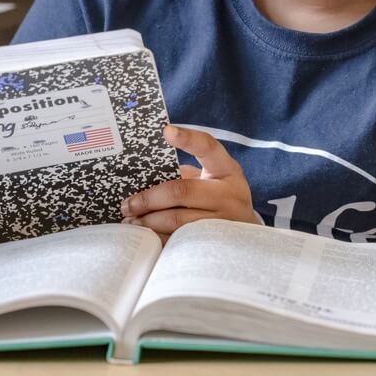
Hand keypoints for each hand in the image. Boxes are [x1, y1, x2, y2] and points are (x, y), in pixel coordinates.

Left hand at [120, 125, 261, 237]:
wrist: (246, 238)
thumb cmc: (220, 200)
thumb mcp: (213, 181)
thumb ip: (186, 176)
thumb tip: (144, 179)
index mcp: (227, 170)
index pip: (208, 148)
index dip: (188, 139)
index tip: (167, 131)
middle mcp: (229, 194)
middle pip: (182, 191)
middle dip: (149, 199)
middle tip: (128, 204)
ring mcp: (223, 221)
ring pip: (177, 221)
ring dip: (149, 221)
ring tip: (131, 222)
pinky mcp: (214, 243)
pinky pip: (179, 241)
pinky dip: (158, 237)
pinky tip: (146, 236)